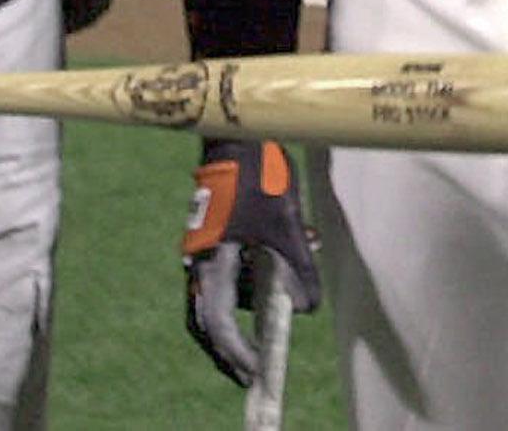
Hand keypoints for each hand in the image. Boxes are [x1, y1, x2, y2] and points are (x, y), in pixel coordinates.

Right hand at [181, 139, 320, 385]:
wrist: (237, 134)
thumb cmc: (258, 175)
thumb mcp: (286, 223)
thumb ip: (298, 269)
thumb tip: (306, 310)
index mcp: (213, 261)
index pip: (219, 323)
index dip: (237, 353)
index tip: (257, 373)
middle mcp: (201, 261)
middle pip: (207, 321)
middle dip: (229, 350)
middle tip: (252, 372)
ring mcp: (203, 251)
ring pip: (218, 298)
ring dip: (245, 310)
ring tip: (280, 296)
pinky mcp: (212, 240)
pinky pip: (225, 277)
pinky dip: (246, 287)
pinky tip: (277, 268)